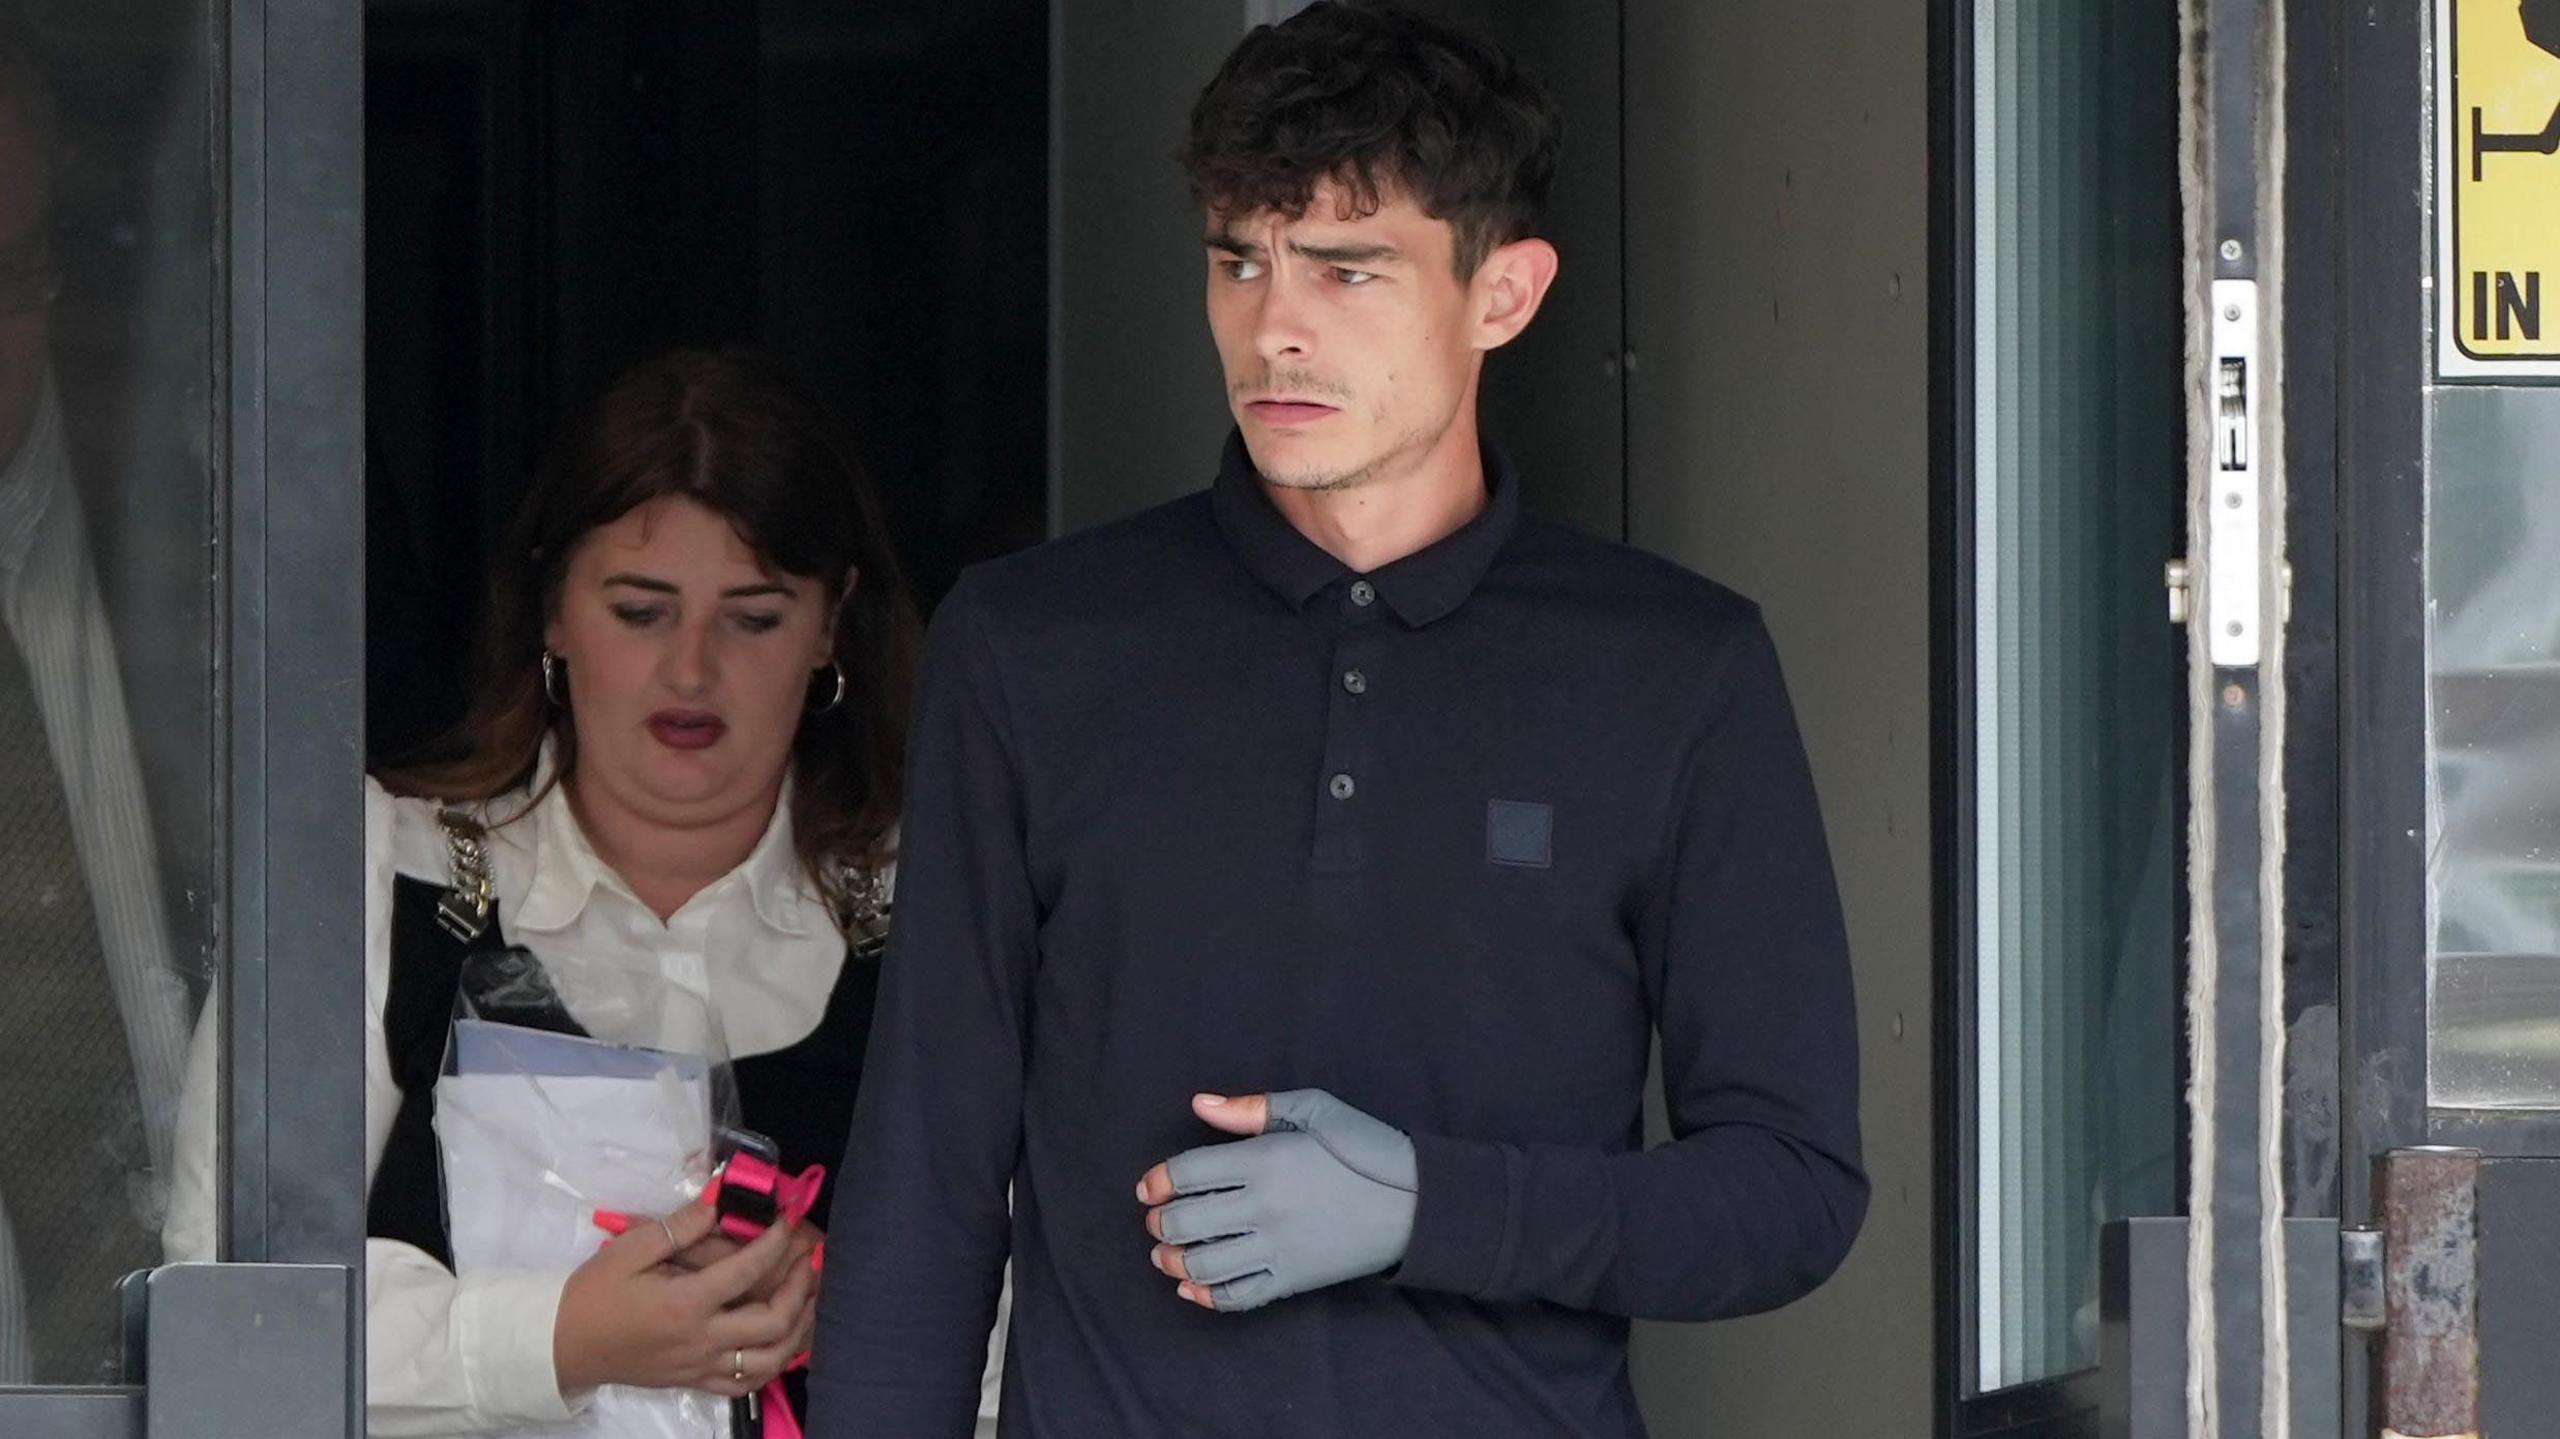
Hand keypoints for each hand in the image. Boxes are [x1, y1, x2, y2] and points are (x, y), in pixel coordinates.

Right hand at [554, 1199, 819, 1396]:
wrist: (563, 1345)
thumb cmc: (594, 1294)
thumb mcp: (631, 1249)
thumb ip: (681, 1227)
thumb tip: (720, 1201)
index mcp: (685, 1303)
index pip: (747, 1270)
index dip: (775, 1242)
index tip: (787, 1220)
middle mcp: (701, 1340)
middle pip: (773, 1322)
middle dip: (800, 1288)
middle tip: (808, 1260)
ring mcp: (700, 1366)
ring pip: (769, 1360)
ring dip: (798, 1330)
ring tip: (809, 1301)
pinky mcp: (693, 1381)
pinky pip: (744, 1384)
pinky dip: (771, 1365)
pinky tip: (780, 1343)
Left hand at [1135, 1089, 1417, 1313]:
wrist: (1416, 1203)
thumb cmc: (1365, 1148)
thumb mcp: (1314, 1109)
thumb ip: (1252, 1108)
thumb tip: (1200, 1105)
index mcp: (1265, 1160)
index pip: (1188, 1172)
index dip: (1158, 1181)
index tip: (1148, 1188)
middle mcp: (1264, 1206)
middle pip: (1186, 1221)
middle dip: (1160, 1223)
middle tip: (1156, 1221)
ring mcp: (1277, 1247)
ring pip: (1204, 1265)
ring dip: (1174, 1262)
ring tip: (1165, 1255)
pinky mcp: (1293, 1279)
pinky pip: (1239, 1296)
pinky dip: (1207, 1297)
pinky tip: (1192, 1288)